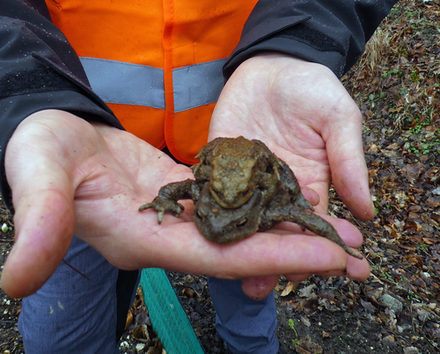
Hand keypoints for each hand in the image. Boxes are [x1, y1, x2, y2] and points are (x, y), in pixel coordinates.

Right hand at [2, 110, 360, 297]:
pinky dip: (262, 206)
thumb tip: (16, 282)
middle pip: (240, 249)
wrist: (51, 136)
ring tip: (335, 232)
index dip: (269, 259)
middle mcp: (166, 235)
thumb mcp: (37, 173)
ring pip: (240, 229)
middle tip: (351, 255)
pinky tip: (290, 203)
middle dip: (294, 253)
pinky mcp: (182, 196)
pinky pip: (231, 204)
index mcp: (140, 238)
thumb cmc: (41, 151)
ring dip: (286, 230)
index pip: (216, 256)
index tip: (322, 258)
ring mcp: (177, 218)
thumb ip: (37, 220)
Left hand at [210, 54, 374, 297]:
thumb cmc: (311, 90)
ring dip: (247, 251)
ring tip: (248, 281)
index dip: (327, 246)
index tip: (339, 270)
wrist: (272, 66)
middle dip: (282, 260)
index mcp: (309, 184)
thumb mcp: (339, 120)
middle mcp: (276, 191)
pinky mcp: (220, 168)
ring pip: (246, 224)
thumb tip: (367, 212)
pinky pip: (217, 196)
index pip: (316, 224)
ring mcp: (246, 183)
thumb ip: (349, 163)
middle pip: (278, 232)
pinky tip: (213, 239)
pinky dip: (215, 217)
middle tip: (279, 283)